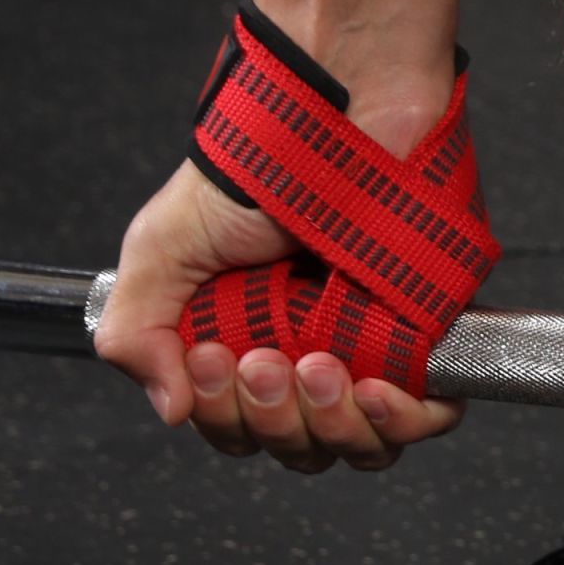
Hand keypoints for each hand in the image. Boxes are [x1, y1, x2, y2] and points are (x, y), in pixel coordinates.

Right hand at [93, 158, 464, 472]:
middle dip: (271, 417)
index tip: (213, 361)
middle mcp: (309, 350)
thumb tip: (169, 407)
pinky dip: (399, 422)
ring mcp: (371, 345)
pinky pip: (427, 416)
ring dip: (328, 424)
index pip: (236, 427)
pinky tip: (372, 389)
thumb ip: (136, 330)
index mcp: (246, 340)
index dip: (222, 416)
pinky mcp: (425, 333)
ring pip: (356, 446)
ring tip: (318, 364)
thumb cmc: (252, 172)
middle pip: (295, 447)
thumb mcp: (162, 246)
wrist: (337, 116)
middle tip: (264, 358)